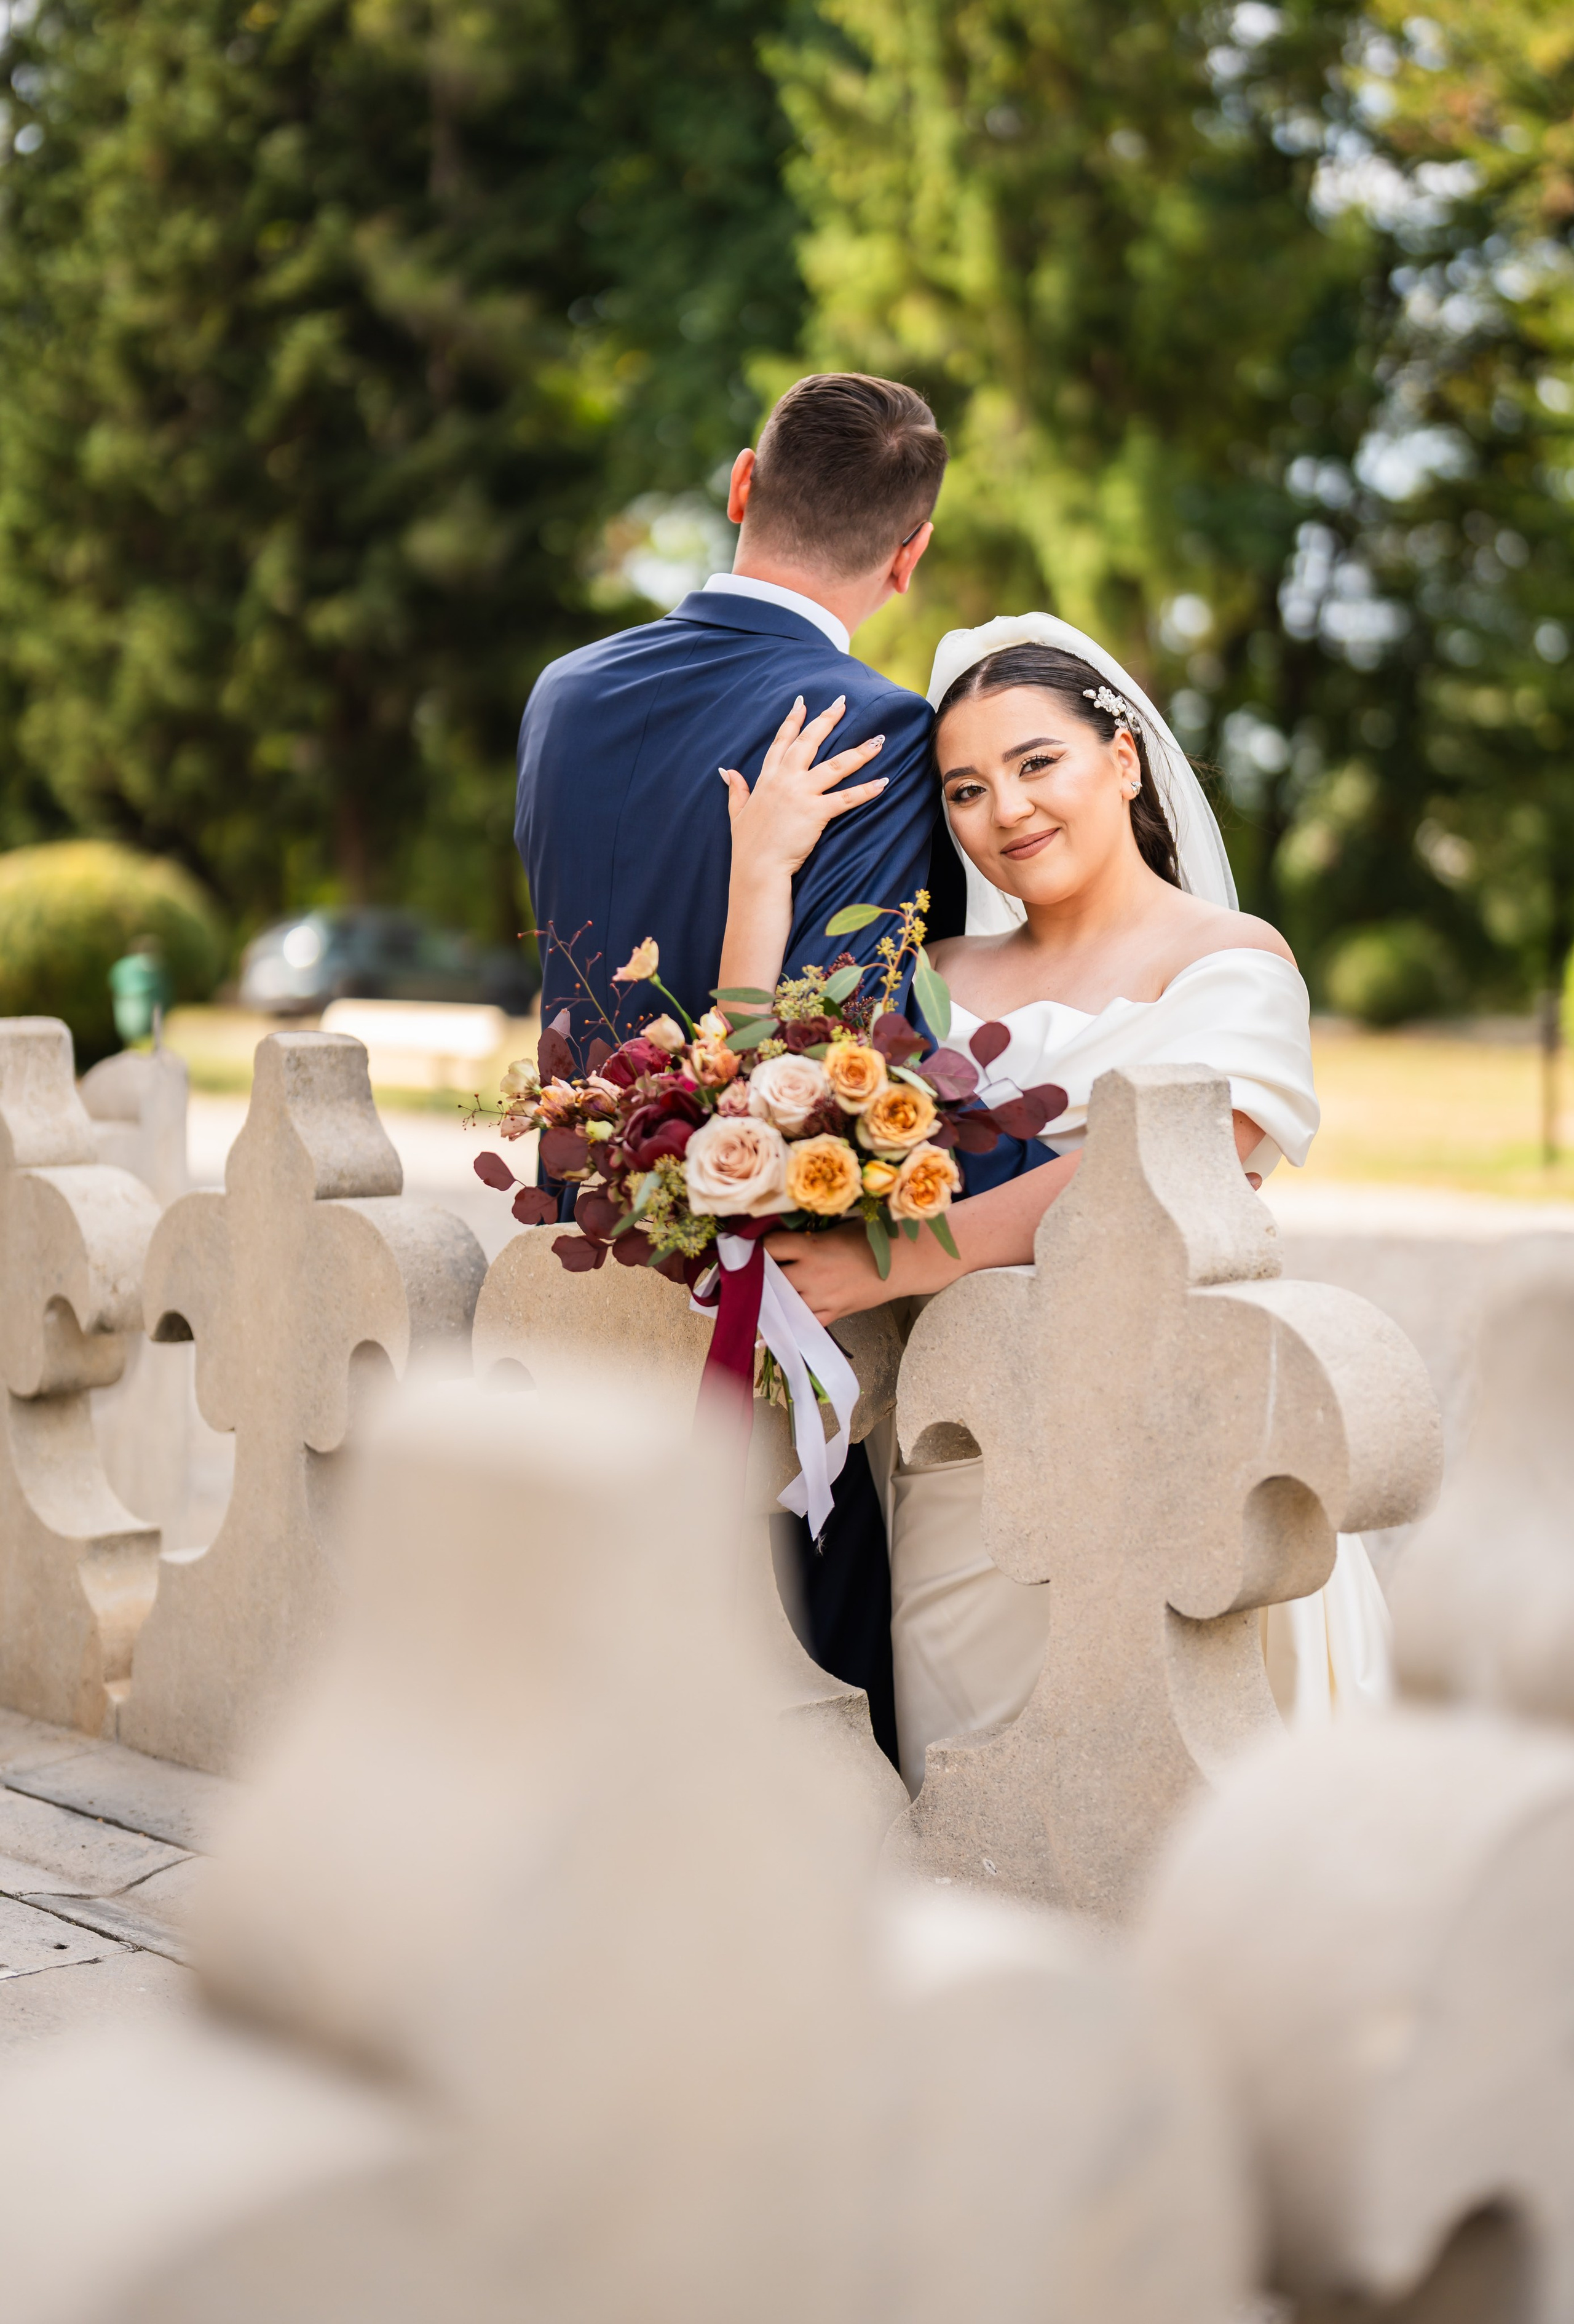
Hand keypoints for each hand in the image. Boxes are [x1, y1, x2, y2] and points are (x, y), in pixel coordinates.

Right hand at [720, 694, 887, 884]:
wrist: (756, 869)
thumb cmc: (748, 846)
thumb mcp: (737, 812)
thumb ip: (736, 789)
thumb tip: (726, 771)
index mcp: (767, 779)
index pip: (782, 742)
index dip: (793, 721)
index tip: (802, 702)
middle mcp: (785, 780)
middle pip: (809, 743)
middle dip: (827, 720)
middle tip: (842, 702)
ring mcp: (800, 795)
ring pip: (835, 766)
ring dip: (859, 752)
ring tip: (878, 740)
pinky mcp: (815, 813)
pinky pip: (846, 798)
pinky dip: (866, 790)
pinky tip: (884, 781)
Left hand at [765, 1221, 891, 1323]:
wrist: (902, 1264)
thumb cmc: (871, 1240)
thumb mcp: (836, 1229)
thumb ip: (809, 1236)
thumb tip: (782, 1235)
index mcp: (811, 1247)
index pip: (770, 1247)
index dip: (761, 1246)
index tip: (761, 1245)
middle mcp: (811, 1274)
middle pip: (770, 1278)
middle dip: (764, 1273)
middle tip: (762, 1269)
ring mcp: (821, 1297)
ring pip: (783, 1303)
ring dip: (775, 1297)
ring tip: (771, 1290)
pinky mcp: (833, 1313)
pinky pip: (804, 1322)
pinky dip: (793, 1320)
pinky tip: (783, 1319)